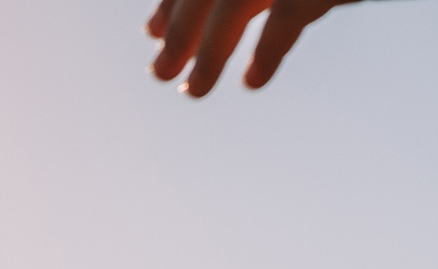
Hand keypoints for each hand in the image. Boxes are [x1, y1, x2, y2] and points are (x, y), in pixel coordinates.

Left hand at [148, 0, 356, 95]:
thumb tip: (199, 11)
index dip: (170, 1)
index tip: (151, 32)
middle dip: (177, 31)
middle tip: (160, 74)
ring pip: (230, 4)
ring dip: (208, 53)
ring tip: (194, 91)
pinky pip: (286, 19)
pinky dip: (267, 54)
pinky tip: (252, 82)